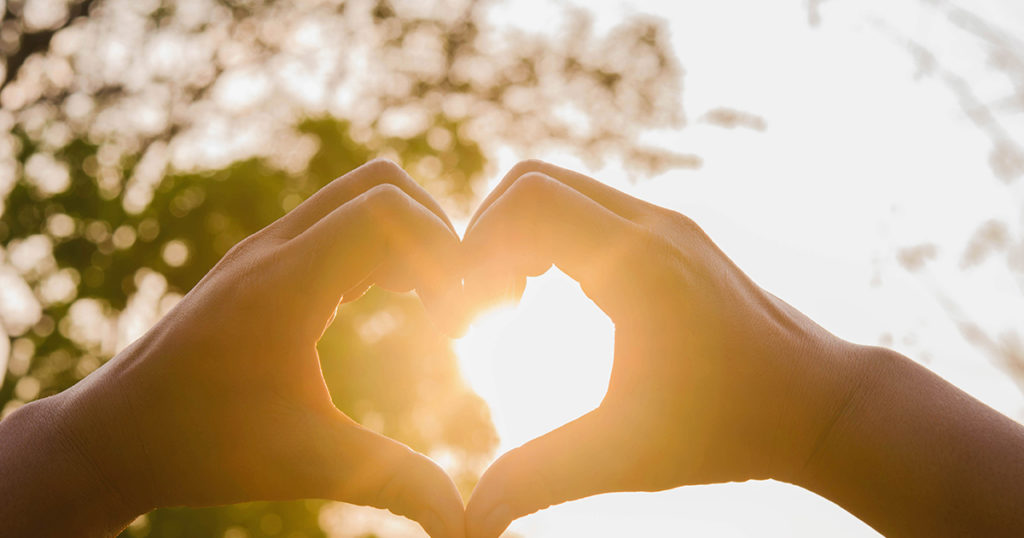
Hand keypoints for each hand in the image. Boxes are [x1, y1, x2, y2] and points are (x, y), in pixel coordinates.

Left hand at [37, 160, 465, 536]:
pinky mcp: (261, 263)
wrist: (115, 436)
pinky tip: (383, 301)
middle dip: (435, 233)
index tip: (452, 325)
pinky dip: (375, 246)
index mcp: (285, 283)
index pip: (389, 211)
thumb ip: (395, 482)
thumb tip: (465, 525)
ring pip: (356, 195)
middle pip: (380, 183)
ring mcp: (264, 250)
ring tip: (424, 304)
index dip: (443, 254)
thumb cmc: (204, 448)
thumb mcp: (308, 463)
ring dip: (405, 237)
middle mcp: (273, 249)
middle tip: (448, 302)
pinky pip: (334, 222)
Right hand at [461, 160, 861, 536]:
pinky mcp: (670, 235)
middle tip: (481, 309)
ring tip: (509, 305)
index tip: (466, 321)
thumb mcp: (628, 455)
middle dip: (484, 238)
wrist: (818, 403)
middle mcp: (652, 226)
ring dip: (515, 236)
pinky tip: (547, 296)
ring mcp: (664, 223)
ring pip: (558, 188)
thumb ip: (541, 477)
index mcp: (640, 265)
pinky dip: (547, 238)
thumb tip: (470, 520)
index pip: (527, 204)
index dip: (474, 252)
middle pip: (531, 182)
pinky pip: (586, 207)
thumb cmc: (731, 428)